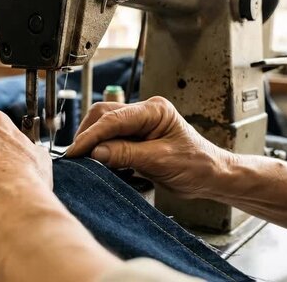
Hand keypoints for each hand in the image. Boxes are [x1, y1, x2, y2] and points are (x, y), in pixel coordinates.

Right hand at [66, 97, 234, 198]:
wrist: (211, 176)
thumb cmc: (196, 165)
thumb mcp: (160, 161)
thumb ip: (126, 154)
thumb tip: (95, 152)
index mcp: (154, 110)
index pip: (113, 119)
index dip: (91, 135)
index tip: (76, 151)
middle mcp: (144, 112)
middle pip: (104, 115)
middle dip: (88, 134)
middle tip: (76, 157)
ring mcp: (139, 123)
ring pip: (104, 126)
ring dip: (92, 142)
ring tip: (84, 160)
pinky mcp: (135, 137)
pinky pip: (110, 138)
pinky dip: (100, 149)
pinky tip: (98, 162)